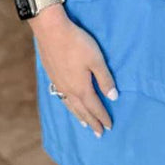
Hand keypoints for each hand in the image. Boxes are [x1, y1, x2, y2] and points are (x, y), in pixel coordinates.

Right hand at [33, 9, 117, 136]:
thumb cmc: (77, 43)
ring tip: (84, 125)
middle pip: (82, 110)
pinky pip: (62, 98)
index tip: (109, 127)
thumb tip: (113, 98)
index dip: (102, 117)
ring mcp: (58, 84)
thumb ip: (105, 79)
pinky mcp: (52, 76)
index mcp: (81, 88)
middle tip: (98, 134)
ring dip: (79, 116)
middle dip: (92, 122)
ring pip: (70, 106)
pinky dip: (68, 106)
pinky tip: (68, 103)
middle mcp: (69, 90)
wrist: (51, 30)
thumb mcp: (96, 60)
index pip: (95, 107)